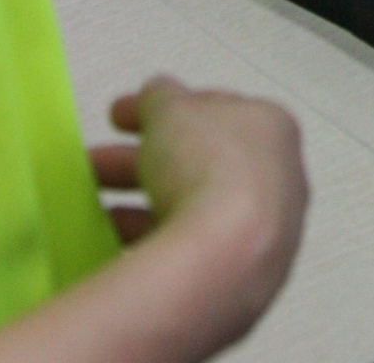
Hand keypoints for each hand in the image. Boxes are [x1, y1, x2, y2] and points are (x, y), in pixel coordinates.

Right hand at [90, 78, 307, 341]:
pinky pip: (194, 251)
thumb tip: (157, 94)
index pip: (212, 109)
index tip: (117, 118)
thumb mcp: (171, 109)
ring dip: (144, 203)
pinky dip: (158, 242)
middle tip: (94, 163)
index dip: (161, 108)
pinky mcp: (246, 278)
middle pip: (199, 161)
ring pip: (194, 209)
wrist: (224, 260)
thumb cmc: (206, 166)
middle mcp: (279, 179)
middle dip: (141, 159)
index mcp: (271, 128)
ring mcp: (267, 233)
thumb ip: (161, 96)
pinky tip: (118, 246)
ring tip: (96, 211)